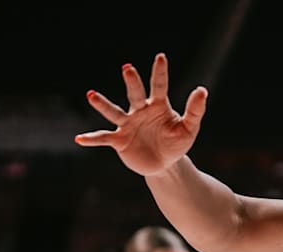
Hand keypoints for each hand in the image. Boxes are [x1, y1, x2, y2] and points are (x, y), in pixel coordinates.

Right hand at [75, 53, 207, 175]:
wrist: (165, 164)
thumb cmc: (177, 143)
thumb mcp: (189, 128)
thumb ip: (195, 110)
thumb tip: (202, 90)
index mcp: (158, 106)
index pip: (159, 86)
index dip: (160, 72)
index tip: (161, 56)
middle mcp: (140, 111)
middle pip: (135, 94)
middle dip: (132, 82)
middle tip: (128, 69)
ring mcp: (128, 125)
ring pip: (114, 112)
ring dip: (102, 104)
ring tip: (91, 95)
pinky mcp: (119, 140)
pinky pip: (104, 138)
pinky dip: (92, 139)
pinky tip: (80, 139)